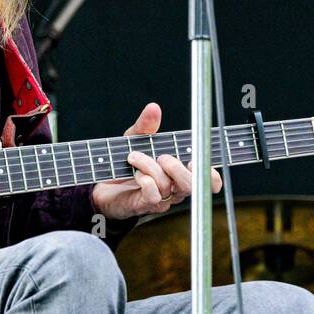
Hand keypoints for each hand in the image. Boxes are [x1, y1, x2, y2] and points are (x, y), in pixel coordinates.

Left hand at [91, 103, 221, 220]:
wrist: (102, 183)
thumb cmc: (126, 162)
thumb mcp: (136, 139)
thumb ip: (147, 125)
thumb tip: (153, 108)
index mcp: (180, 173)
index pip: (209, 182)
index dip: (211, 176)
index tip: (194, 162)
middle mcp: (175, 189)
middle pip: (191, 185)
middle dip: (176, 167)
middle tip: (160, 156)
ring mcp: (161, 200)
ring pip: (168, 186)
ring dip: (150, 166)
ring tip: (135, 156)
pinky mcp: (144, 205)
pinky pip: (153, 196)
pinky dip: (145, 180)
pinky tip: (136, 173)